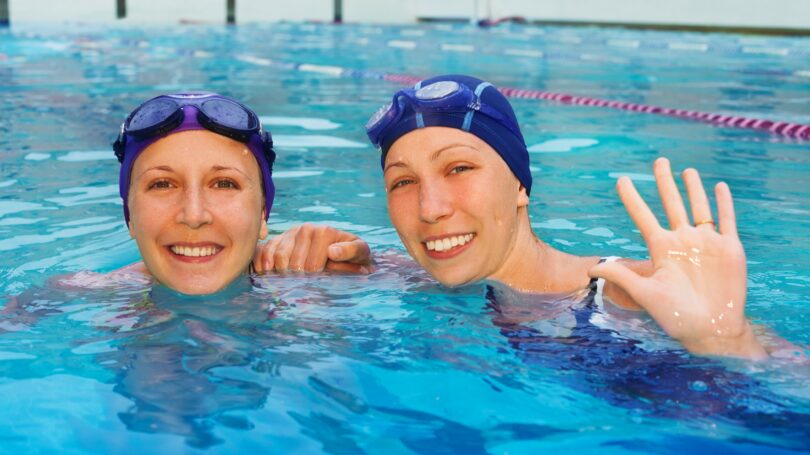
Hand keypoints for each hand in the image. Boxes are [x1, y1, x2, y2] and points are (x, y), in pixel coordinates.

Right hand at [253, 223, 372, 273]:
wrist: (349, 253)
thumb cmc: (356, 257)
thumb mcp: (362, 253)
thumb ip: (351, 251)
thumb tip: (331, 252)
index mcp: (325, 231)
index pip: (311, 264)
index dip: (313, 279)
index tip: (318, 284)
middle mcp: (307, 228)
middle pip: (292, 262)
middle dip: (297, 279)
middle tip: (303, 288)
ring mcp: (292, 232)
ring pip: (277, 257)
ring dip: (280, 275)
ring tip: (289, 284)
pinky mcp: (281, 238)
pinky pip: (265, 250)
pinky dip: (263, 264)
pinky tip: (268, 274)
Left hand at [590, 158, 766, 358]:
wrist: (711, 329)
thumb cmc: (676, 316)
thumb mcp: (645, 294)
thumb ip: (621, 276)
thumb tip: (589, 268)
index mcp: (661, 249)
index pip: (643, 217)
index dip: (632, 198)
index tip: (620, 180)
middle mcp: (682, 241)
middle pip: (671, 204)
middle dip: (665, 182)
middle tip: (659, 160)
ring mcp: (706, 243)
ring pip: (698, 207)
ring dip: (693, 188)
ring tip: (687, 170)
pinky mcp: (729, 248)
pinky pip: (726, 219)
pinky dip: (723, 202)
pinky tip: (719, 186)